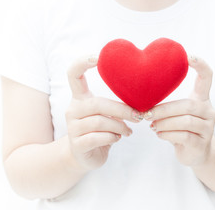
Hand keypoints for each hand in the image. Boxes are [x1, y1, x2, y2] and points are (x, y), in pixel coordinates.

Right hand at [65, 55, 142, 170]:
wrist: (83, 156)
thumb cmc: (99, 131)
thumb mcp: (106, 115)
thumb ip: (115, 106)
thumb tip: (141, 102)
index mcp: (80, 98)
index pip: (73, 75)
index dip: (82, 63)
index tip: (96, 57)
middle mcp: (73, 110)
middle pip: (97, 103)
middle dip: (122, 110)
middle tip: (138, 116)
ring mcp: (72, 128)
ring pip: (100, 122)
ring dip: (120, 126)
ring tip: (128, 131)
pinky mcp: (77, 145)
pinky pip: (98, 137)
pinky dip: (113, 137)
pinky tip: (117, 138)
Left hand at [144, 56, 214, 166]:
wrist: (197, 154)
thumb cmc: (182, 129)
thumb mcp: (177, 115)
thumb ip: (167, 106)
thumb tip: (141, 101)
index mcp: (202, 99)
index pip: (207, 77)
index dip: (200, 65)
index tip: (189, 55)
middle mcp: (209, 111)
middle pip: (188, 105)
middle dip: (164, 110)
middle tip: (147, 115)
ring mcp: (208, 128)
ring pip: (185, 121)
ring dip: (164, 123)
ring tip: (152, 126)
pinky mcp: (202, 143)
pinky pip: (184, 136)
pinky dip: (167, 134)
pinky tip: (160, 134)